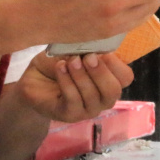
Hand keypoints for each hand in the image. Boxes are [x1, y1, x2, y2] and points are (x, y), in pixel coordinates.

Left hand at [15, 51, 133, 122]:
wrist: (34, 78)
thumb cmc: (59, 62)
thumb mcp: (75, 50)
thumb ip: (89, 48)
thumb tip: (98, 44)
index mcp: (109, 80)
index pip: (125, 77)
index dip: (116, 64)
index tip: (101, 51)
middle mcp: (102, 98)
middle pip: (113, 91)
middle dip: (100, 72)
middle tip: (87, 57)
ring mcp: (87, 109)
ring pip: (92, 96)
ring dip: (80, 75)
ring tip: (69, 61)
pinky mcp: (70, 115)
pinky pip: (73, 100)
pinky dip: (67, 82)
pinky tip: (60, 68)